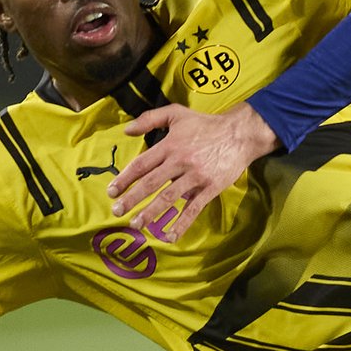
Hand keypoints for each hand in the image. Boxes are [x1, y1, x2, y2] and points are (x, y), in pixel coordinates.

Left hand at [105, 103, 279, 230]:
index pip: (141, 164)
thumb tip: (127, 130)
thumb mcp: (177, 114)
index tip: (111, 191)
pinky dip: (181, 224)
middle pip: (150, 183)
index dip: (124, 179)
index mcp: (170, 145)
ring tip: (136, 224)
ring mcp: (195, 176)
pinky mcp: (210, 188)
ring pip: (168, 197)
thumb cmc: (206, 124)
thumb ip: (150, 119)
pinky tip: (170, 237)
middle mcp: (180, 161)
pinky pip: (193, 208)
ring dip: (150, 213)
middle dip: (131, 198)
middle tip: (116, 211)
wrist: (240, 133)